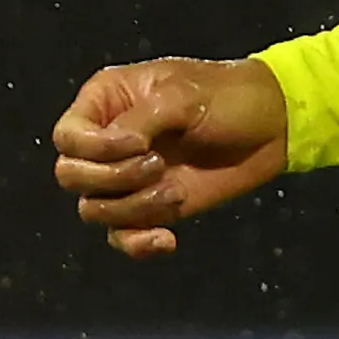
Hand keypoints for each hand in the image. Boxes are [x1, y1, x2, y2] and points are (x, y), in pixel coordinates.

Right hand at [52, 57, 288, 258]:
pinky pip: (122, 237)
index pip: (68, 137)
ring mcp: (126, 178)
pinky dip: (138, 243)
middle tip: (157, 166)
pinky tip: (167, 238)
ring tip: (175, 191)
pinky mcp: (149, 208)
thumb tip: (116, 149)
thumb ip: (140, 121)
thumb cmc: (227, 97)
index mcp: (106, 102)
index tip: (140, 144)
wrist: (270, 127)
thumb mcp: (182, 96)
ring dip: (132, 208)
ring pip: (94, 210)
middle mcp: (108, 142)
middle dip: (112, 179)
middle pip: (70, 176)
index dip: (94, 148)